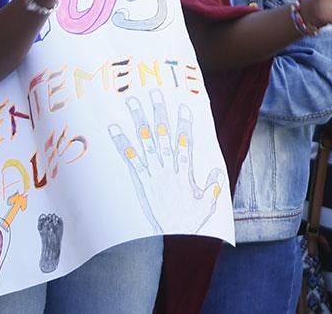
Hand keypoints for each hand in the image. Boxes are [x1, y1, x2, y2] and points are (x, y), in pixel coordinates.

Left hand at [107, 90, 224, 232]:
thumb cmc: (190, 221)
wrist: (171, 238)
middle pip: (163, 135)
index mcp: (185, 172)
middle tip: (154, 92)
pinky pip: (130, 159)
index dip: (184, 123)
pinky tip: (113, 128)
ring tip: (130, 101)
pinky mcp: (140, 180)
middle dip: (159, 112)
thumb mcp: (207, 204)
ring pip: (145, 142)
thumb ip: (212, 186)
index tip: (184, 104)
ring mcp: (153, 173)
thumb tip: (218, 171)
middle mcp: (168, 168)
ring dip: (138, 120)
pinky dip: (121, 143)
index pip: (186, 142)